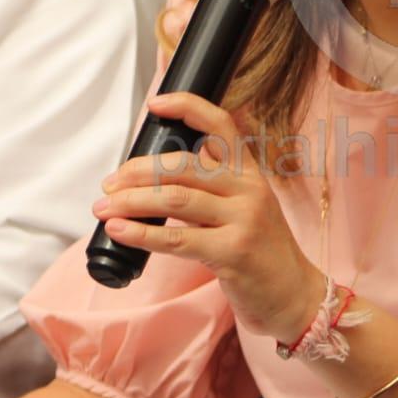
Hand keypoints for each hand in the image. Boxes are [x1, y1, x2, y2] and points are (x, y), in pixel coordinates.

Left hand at [97, 92, 324, 343]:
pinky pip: (177, 238)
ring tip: (103, 208)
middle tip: (109, 184)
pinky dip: (141, 234)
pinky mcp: (233, 252)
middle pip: (185, 165)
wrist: (293, 293)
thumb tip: (157, 173)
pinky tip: (119, 231)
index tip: (155, 104)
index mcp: (250, 172)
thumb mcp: (246, 206)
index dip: (188, 107)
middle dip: (138, 171)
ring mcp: (244, 219)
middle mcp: (249, 189)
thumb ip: (213, 185)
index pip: (221, 125)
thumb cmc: (260, 250)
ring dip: (131, 201)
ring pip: (176, 199)